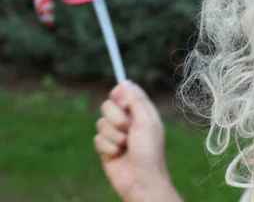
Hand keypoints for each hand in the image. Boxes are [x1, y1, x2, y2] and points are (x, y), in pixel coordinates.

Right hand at [94, 80, 180, 201]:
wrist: (141, 180)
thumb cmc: (148, 151)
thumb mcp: (146, 123)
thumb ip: (136, 102)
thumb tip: (125, 82)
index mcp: (141, 112)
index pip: (126, 93)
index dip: (120, 93)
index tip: (117, 97)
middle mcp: (128, 121)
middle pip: (108, 105)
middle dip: (115, 117)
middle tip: (127, 128)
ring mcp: (116, 134)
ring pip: (101, 123)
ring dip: (113, 135)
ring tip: (125, 145)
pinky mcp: (106, 147)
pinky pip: (97, 139)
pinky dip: (107, 147)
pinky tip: (117, 155)